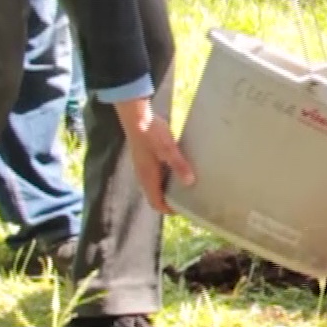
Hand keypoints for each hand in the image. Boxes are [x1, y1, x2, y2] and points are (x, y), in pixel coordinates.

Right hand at [113, 96, 193, 213]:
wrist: (136, 116)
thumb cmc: (151, 133)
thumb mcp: (169, 149)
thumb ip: (179, 165)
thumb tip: (190, 182)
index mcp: (148, 177)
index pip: (156, 203)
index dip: (169, 210)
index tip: (184, 209)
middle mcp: (144, 176)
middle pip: (156, 196)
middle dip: (171, 199)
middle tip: (189, 197)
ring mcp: (143, 167)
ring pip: (156, 185)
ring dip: (169, 187)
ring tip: (187, 184)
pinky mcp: (146, 159)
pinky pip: (157, 174)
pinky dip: (167, 176)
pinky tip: (179, 168)